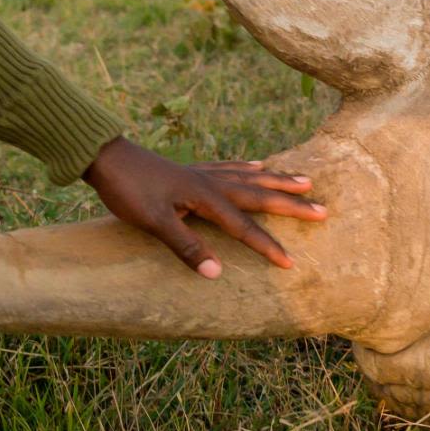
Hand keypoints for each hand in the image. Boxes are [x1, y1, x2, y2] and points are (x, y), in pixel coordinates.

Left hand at [82, 137, 319, 277]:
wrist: (106, 158)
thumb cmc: (128, 191)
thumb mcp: (153, 223)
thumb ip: (185, 246)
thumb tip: (216, 272)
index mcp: (205, 198)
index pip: (244, 227)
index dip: (268, 246)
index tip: (291, 262)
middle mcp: (211, 183)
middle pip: (260, 195)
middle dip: (292, 204)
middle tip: (323, 210)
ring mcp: (203, 173)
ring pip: (250, 177)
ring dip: (278, 181)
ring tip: (305, 180)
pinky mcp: (191, 169)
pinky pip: (229, 167)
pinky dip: (247, 168)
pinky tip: (257, 164)